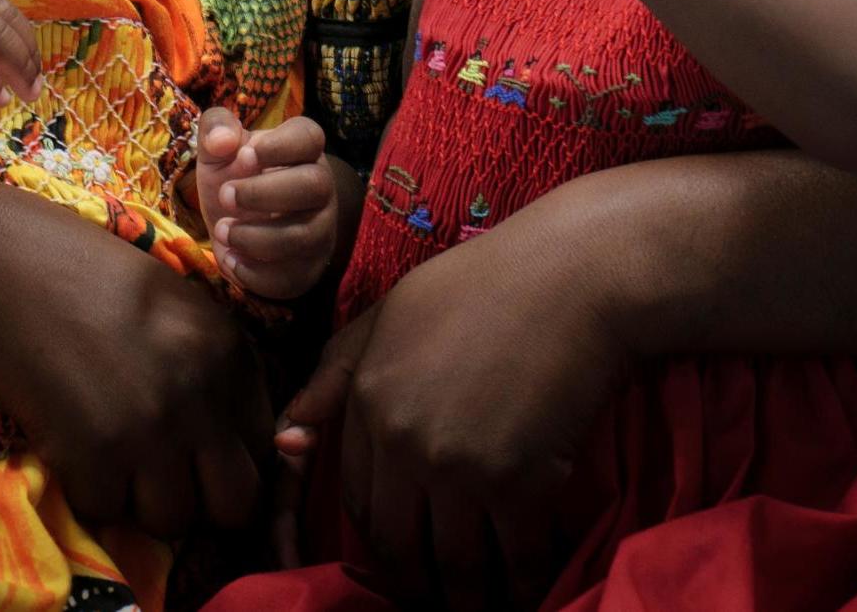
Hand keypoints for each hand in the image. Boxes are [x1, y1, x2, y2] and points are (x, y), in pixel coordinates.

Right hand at [0, 188, 273, 537]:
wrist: (2, 265)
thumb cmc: (85, 274)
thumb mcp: (177, 305)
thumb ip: (214, 367)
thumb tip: (228, 439)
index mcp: (229, 352)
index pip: (265, 447)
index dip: (232, 460)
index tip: (199, 457)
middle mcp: (202, 396)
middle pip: (237, 504)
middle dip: (205, 502)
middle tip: (167, 478)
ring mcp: (150, 431)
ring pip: (173, 521)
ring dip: (144, 503)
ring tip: (115, 459)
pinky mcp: (92, 457)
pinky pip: (108, 514)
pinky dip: (90, 492)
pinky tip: (74, 447)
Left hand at [195, 108, 337, 299]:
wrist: (239, 224)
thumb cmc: (233, 176)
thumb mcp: (218, 149)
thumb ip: (216, 129)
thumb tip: (222, 141)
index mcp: (302, 149)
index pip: (310, 137)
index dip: (280, 145)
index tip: (243, 156)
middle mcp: (320, 188)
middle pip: (315, 185)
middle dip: (264, 193)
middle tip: (225, 196)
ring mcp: (319, 230)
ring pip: (304, 236)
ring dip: (255, 236)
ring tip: (222, 231)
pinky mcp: (307, 268)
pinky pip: (291, 275)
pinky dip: (254, 271)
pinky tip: (231, 259)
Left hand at [286, 221, 628, 607]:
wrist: (572, 278)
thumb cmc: (483, 285)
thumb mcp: (390, 314)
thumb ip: (335, 375)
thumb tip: (284, 442)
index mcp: (367, 401)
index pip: (358, 502)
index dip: (382, 538)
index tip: (404, 555)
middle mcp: (403, 443)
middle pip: (399, 547)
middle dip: (418, 585)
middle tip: (439, 598)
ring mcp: (460, 468)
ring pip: (455, 568)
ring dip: (469, 599)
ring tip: (483, 605)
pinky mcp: (520, 485)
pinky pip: (515, 560)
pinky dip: (523, 583)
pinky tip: (529, 586)